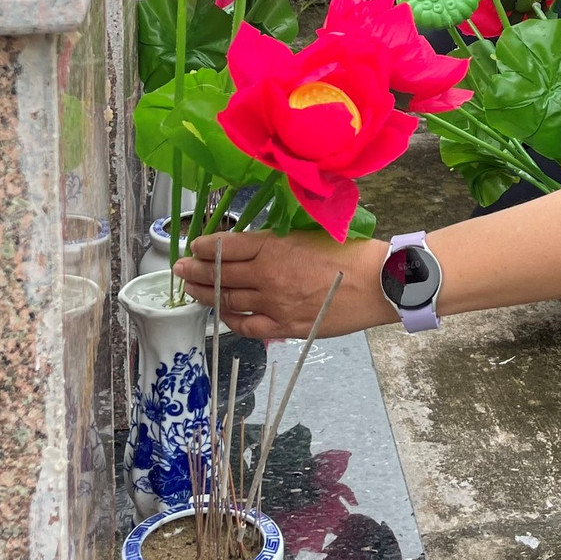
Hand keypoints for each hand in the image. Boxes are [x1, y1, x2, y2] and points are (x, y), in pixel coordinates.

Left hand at [175, 231, 392, 338]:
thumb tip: (257, 246)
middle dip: (195, 271)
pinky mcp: (287, 326)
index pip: (227, 247)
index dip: (205, 247)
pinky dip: (231, 320)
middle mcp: (268, 276)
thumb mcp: (312, 233)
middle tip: (180, 269)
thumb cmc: (353, 252)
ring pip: (229, 301)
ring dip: (206, 295)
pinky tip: (223, 315)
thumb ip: (280, 240)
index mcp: (275, 247)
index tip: (194, 247)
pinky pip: (248, 326)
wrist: (380, 282)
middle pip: (220, 274)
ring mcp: (275, 304)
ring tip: (191, 292)